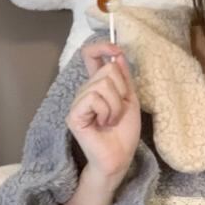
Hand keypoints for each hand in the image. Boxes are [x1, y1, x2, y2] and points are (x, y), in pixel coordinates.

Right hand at [67, 43, 141, 191]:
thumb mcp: (130, 99)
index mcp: (97, 85)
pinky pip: (94, 98)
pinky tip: (103, 124)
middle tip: (118, 112)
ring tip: (111, 120)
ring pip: (103, 84)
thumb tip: (117, 54)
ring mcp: (78, 102)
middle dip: (121, 90)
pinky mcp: (74, 114)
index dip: (101, 46)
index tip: (115, 50)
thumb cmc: (124, 132)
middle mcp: (85, 90)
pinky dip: (107, 111)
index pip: (90, 55)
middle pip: (107, 69)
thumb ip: (124, 77)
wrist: (119, 158)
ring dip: (116, 105)